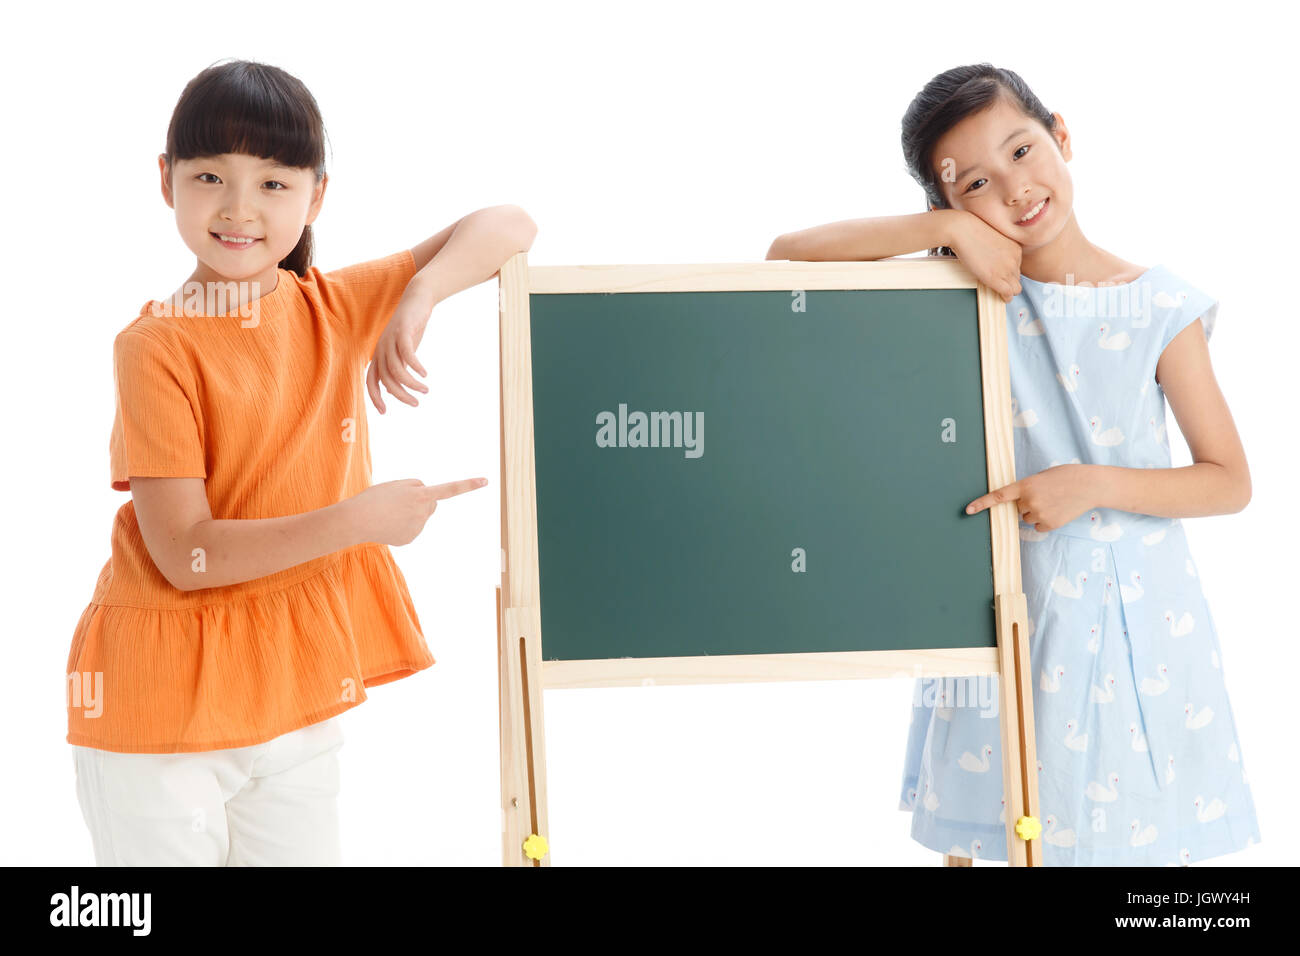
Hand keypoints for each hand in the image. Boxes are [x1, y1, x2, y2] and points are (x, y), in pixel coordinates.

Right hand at [352, 477, 487, 545]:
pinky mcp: (410, 538)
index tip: (486, 480)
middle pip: (431, 502)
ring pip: (420, 515)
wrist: (356, 521)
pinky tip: (388, 525)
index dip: (468, 485)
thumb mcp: (396, 485)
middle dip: (422, 499)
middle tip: (400, 500)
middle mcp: (423, 512)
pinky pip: (411, 528)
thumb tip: (429, 502)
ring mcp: (418, 527)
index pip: (450, 489)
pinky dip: (402, 525)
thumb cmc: (374, 498)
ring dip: (409, 512)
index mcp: (421, 494)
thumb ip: (416, 487)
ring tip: (388, 512)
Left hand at [367, 293, 432, 413]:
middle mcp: (382, 348)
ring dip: (410, 383)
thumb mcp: (403, 349)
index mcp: (380, 355)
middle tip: (415, 403)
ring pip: (396, 369)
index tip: (384, 412)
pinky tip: (425, 373)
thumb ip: (398, 366)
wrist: (417, 299)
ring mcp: (391, 339)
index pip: (371, 381)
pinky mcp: (403, 331)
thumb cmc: (411, 327)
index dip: (375, 397)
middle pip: (386, 379)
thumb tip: (395, 386)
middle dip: (400, 395)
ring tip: (425, 390)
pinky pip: (406, 353)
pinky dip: (415, 366)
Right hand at [946, 212, 1023, 302]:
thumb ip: (1000, 249)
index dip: (1009, 272)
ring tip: (999, 291)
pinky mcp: (996, 278)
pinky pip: (1008, 293)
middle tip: (997, 282)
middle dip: (1008, 280)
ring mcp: (1006, 269)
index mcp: (1016, 248)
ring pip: (1015, 287)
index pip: (1018, 266)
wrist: (963, 230)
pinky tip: (1001, 298)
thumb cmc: (972, 230)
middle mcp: (1015, 259)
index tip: (1001, 274)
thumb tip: (995, 259)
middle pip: (1017, 277)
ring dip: (1008, 290)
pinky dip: (1005, 298)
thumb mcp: (994, 238)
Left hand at [964, 465, 1095, 531]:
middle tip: (1045, 495)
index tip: (968, 510)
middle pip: (1017, 509)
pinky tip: (1058, 511)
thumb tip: (1018, 505)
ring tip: (1054, 502)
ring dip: (1036, 512)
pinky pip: (1038, 527)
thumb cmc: (1066, 476)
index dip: (982, 503)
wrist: (1090, 485)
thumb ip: (1026, 488)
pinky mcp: (1049, 525)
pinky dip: (1045, 522)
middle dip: (1027, 504)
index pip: (998, 496)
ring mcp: (1039, 514)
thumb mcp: (1041, 477)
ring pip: (1027, 518)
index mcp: (1025, 485)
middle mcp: (1029, 501)